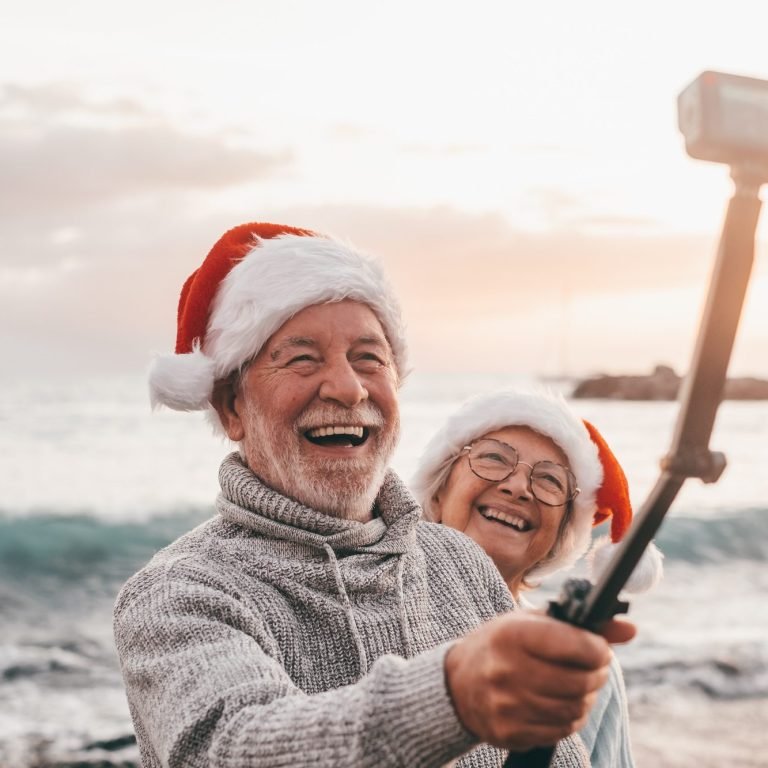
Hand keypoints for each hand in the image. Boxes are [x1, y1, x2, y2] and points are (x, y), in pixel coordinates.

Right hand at [444, 611, 634, 750]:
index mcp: (513, 634)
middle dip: (596, 674)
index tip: (599, 648)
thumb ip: (581, 625)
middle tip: (592, 667)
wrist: (457, 682)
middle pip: (580, 682)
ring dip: (585, 697)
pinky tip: (557, 702)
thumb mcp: (533, 623)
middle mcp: (507, 669)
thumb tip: (630, 628)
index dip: (598, 649)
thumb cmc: (503, 645)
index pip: (577, 645)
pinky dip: (569, 717)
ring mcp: (507, 704)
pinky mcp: (509, 732)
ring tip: (574, 684)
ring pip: (574, 708)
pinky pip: (560, 730)